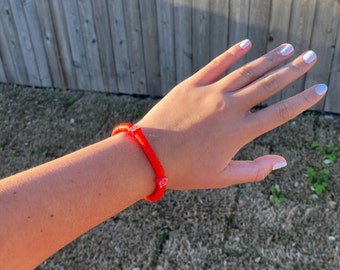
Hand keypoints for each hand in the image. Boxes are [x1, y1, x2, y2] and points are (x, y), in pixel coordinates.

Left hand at [138, 40, 326, 189]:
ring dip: (269, 59)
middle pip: (268, 84)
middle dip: (292, 70)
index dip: (302, 101)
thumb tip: (283, 161)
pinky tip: (247, 44)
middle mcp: (229, 108)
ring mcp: (210, 93)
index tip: (319, 89)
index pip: (280, 112)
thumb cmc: (184, 171)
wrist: (147, 156)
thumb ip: (255, 170)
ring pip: (246, 71)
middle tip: (310, 56)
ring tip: (287, 48)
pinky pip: (216, 65)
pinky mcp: (191, 85)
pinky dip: (232, 54)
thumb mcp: (222, 177)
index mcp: (239, 132)